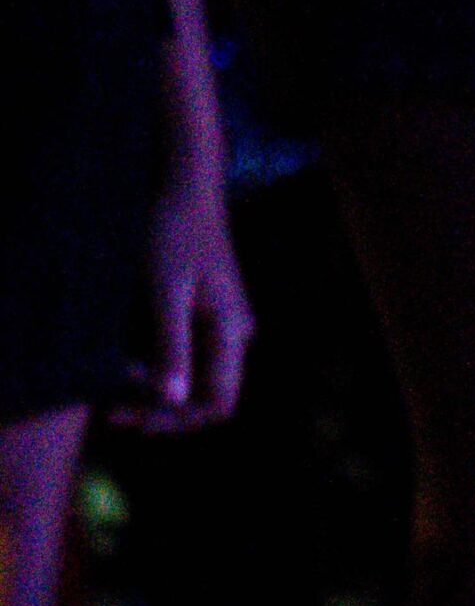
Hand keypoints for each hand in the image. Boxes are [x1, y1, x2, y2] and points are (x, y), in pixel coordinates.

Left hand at [109, 169, 254, 432]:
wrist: (183, 184)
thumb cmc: (173, 230)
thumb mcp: (165, 289)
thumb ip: (171, 344)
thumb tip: (174, 401)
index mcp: (231, 330)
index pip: (218, 404)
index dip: (175, 420)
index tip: (129, 416)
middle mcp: (235, 333)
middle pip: (205, 396)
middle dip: (159, 409)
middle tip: (109, 407)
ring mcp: (222, 324)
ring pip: (193, 379)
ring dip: (154, 391)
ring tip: (110, 383)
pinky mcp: (206, 314)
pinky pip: (185, 356)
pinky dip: (155, 368)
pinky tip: (123, 360)